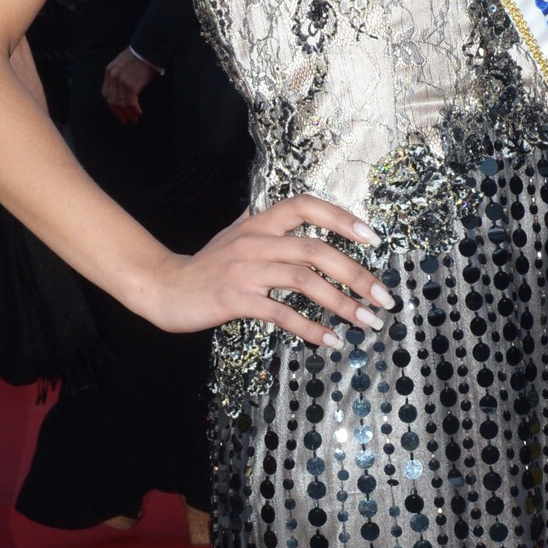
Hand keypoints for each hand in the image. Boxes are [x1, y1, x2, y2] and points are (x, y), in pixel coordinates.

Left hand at [101, 49, 160, 123]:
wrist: (148, 48)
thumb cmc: (139, 55)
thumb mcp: (122, 62)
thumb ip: (119, 74)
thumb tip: (122, 90)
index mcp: (109, 71)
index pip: (106, 93)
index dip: (111, 105)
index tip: (117, 112)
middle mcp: (113, 77)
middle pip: (112, 101)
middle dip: (118, 113)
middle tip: (125, 119)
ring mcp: (121, 81)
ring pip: (121, 104)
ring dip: (128, 113)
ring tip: (134, 118)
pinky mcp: (131, 85)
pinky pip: (131, 103)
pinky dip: (135, 110)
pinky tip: (139, 112)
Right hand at [140, 195, 391, 343]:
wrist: (163, 287)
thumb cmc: (204, 265)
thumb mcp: (233, 233)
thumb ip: (263, 223)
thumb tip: (292, 212)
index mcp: (258, 223)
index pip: (305, 206)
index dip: (341, 218)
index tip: (372, 237)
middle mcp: (255, 241)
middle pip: (317, 251)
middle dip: (357, 275)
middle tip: (383, 298)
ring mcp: (246, 270)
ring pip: (305, 281)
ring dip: (342, 304)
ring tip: (366, 322)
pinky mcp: (236, 300)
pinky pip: (282, 314)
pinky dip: (311, 329)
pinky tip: (331, 340)